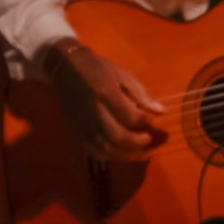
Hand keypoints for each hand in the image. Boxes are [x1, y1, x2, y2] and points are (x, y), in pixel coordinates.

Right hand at [48, 40, 168, 161]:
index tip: (150, 119)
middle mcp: (94, 112)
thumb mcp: (121, 74)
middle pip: (119, 138)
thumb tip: (160, 112)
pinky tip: (119, 153)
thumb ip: (140, 94)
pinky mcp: (76, 130)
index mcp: (106, 93)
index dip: (145, 121)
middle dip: (138, 144)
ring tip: (139, 152)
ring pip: (107, 149)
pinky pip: (93, 151)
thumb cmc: (95, 67)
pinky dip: (109, 156)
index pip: (131, 117)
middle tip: (148, 139)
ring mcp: (83, 124)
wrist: (63, 66)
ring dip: (126, 155)